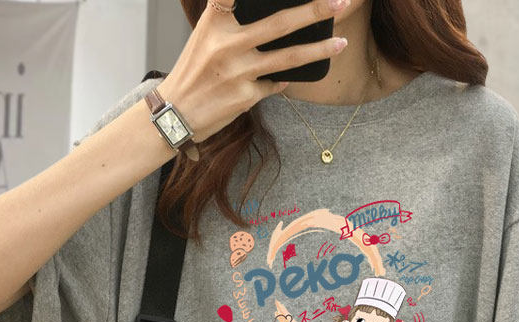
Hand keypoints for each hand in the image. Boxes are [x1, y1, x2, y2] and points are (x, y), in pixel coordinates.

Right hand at [158, 0, 349, 143]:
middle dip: (314, 11)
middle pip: (280, 23)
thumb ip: (232, 21)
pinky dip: (283, 78)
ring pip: (289, 58)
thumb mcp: (205, 36)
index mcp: (215, 22)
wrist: (176, 114)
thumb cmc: (193, 71)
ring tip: (341, 43)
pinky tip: (288, 75)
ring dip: (319, 50)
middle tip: (341, 2)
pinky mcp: (246, 97)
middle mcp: (228, 44)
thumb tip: (276, 19)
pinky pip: (275, 83)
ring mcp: (240, 72)